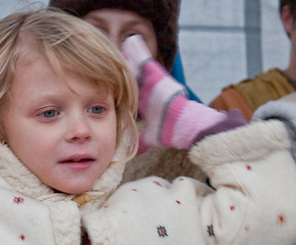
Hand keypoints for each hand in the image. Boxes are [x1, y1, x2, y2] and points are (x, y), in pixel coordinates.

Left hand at [122, 35, 245, 152]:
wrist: (184, 126)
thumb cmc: (172, 131)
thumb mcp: (152, 137)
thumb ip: (142, 141)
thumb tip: (135, 152)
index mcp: (147, 104)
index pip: (131, 94)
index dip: (122, 88)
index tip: (111, 82)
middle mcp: (150, 91)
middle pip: (133, 77)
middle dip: (124, 69)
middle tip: (111, 60)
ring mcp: (154, 82)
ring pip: (138, 67)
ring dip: (130, 57)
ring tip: (121, 47)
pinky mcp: (158, 76)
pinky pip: (146, 61)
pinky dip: (139, 51)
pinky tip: (131, 42)